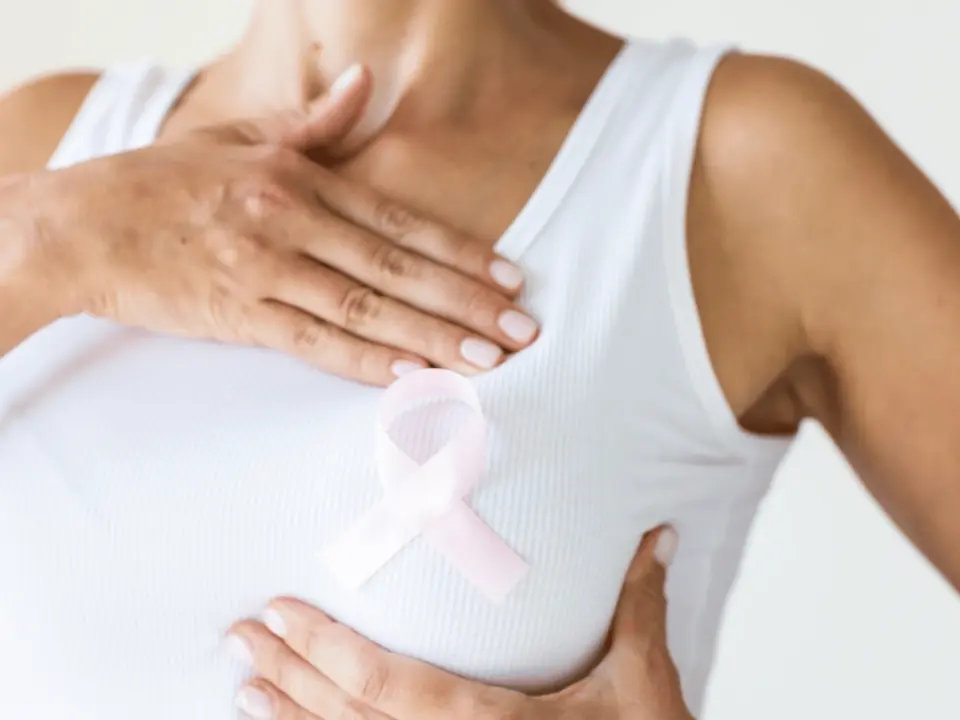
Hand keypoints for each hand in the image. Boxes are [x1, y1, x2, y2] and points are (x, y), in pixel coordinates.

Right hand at [29, 66, 536, 384]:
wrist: (83, 224)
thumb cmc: (166, 181)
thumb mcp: (242, 139)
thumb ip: (314, 126)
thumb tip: (362, 84)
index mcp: (300, 180)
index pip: (399, 222)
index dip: (460, 253)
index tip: (509, 279)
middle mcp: (293, 224)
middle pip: (397, 269)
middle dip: (467, 304)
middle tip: (522, 332)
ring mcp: (266, 272)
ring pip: (365, 308)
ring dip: (432, 337)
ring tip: (488, 361)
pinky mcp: (238, 315)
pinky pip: (313, 342)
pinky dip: (365, 360)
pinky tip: (411, 375)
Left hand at [227, 527, 692, 719]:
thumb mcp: (641, 682)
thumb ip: (638, 604)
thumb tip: (656, 535)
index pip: (385, 684)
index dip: (325, 649)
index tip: (280, 614)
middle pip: (348, 718)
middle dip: (287, 673)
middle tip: (239, 634)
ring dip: (290, 717)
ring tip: (246, 684)